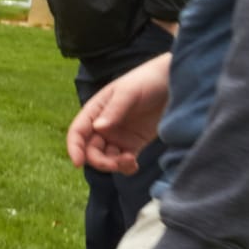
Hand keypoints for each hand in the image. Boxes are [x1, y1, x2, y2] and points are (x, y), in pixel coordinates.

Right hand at [66, 55, 170, 173]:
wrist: (174, 83)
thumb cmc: (148, 81)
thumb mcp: (129, 92)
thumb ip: (113, 110)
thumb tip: (97, 128)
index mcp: (96, 111)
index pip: (78, 132)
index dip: (74, 148)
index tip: (78, 163)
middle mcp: (103, 125)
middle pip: (90, 150)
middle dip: (99, 160)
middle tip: (115, 163)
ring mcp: (119, 136)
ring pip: (106, 158)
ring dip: (113, 165)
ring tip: (130, 161)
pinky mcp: (135, 144)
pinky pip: (124, 161)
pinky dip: (125, 167)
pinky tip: (133, 165)